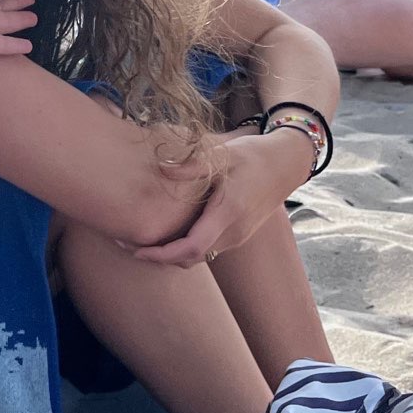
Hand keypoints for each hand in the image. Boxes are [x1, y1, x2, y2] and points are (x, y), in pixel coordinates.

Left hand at [131, 131, 309, 267]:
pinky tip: (165, 234)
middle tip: (127, 244)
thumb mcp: (224, 154)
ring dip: (171, 255)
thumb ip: (194, 164)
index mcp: (228, 213)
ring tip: (140, 240)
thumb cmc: (252, 156)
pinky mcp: (237, 235)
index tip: (137, 250)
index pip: (192, 248)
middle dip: (159, 258)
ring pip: (199, 257)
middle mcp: (234, 232)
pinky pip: (207, 250)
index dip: (162, 254)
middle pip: (191, 259)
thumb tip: (162, 168)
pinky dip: (184, 249)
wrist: (286, 165)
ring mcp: (237, 237)